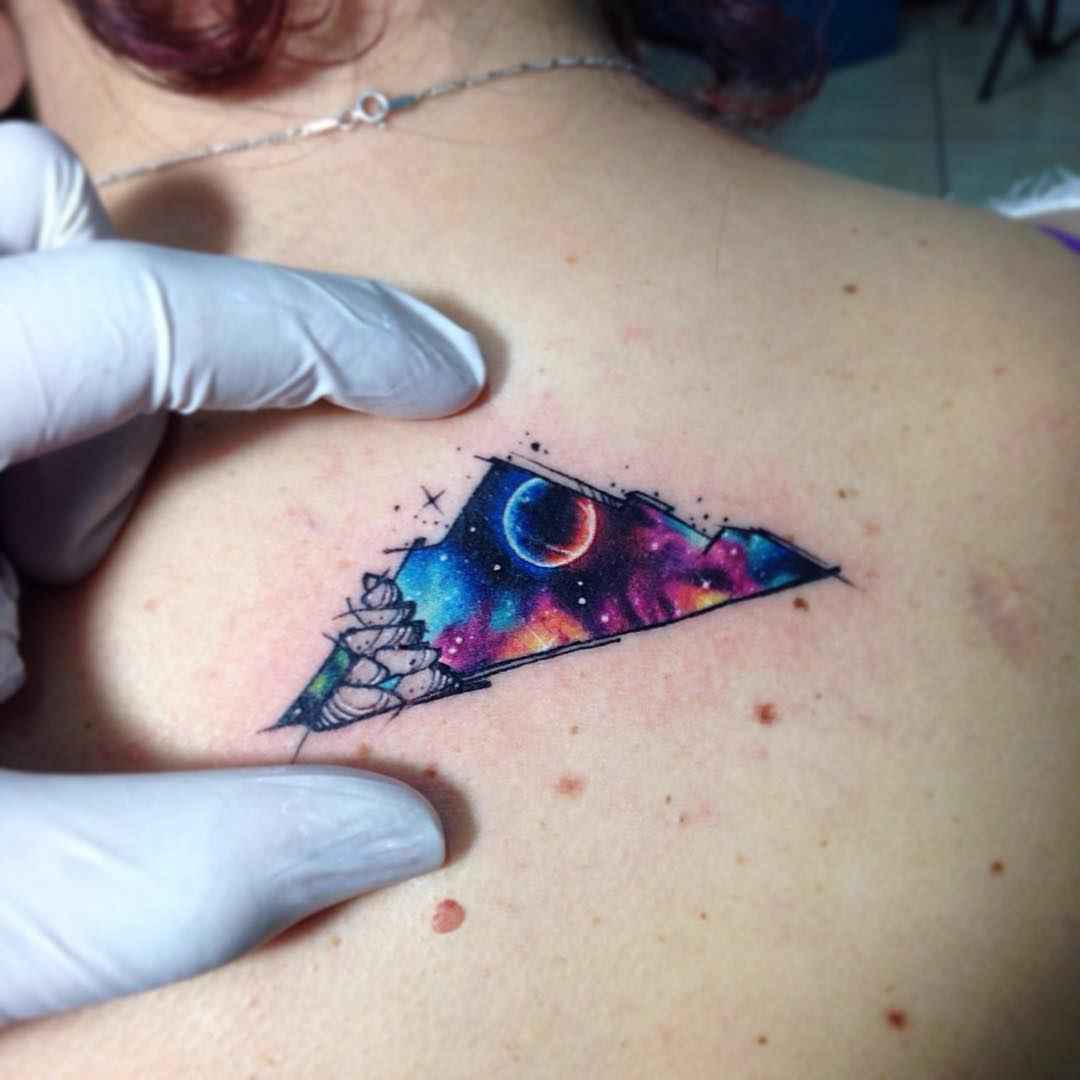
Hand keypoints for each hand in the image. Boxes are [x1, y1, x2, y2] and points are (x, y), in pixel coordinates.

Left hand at [0, 122, 471, 1020]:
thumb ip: (170, 880)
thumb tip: (409, 834)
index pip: (134, 318)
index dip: (325, 335)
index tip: (450, 369)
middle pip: (39, 218)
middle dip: (138, 359)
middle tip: (95, 537)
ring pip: (7, 252)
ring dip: (76, 388)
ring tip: (32, 564)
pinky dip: (23, 418)